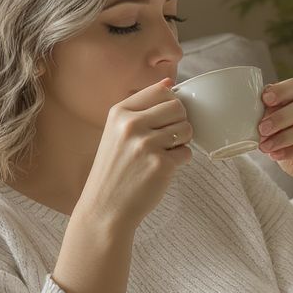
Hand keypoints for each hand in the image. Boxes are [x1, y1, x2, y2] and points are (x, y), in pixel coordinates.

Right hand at [77, 78, 192, 230]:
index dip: (169, 104)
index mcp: (119, 113)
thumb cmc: (114, 170)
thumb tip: (169, 84)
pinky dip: (179, 162)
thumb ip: (141, 108)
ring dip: (181, 143)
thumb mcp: (116, 133)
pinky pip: (187, 153)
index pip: (160, 90)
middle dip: (179, 122)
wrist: (104, 208)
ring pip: (186, 129)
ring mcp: (146, 145)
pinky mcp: (161, 165)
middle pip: (178, 107)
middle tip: (166, 140)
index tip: (162, 120)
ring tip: (163, 154)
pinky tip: (161, 169)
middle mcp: (131, 125)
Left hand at [257, 78, 292, 198]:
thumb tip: (248, 113)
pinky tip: (276, 156)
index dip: (281, 91)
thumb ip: (268, 120)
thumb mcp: (277, 133)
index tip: (264, 99)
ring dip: (282, 137)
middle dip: (279, 117)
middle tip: (261, 129)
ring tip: (264, 147)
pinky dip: (291, 152)